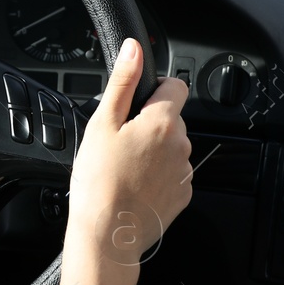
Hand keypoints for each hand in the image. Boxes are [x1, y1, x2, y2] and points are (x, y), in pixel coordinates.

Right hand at [65, 39, 191, 280]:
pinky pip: (172, 173)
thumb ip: (123, 82)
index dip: (155, 89)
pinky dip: (157, 175)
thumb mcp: (102, 123)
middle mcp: (181, 144)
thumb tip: (134, 48)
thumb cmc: (99, 182)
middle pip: (172, 118)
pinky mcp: (183, 195)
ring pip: (171, 147)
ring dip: (153, 151)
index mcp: (163, 122)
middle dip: (150, 123)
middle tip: (120, 142)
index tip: (136, 104)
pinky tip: (133, 185)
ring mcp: (184, 172)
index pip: (176, 86)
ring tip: (124, 168)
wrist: (108, 236)